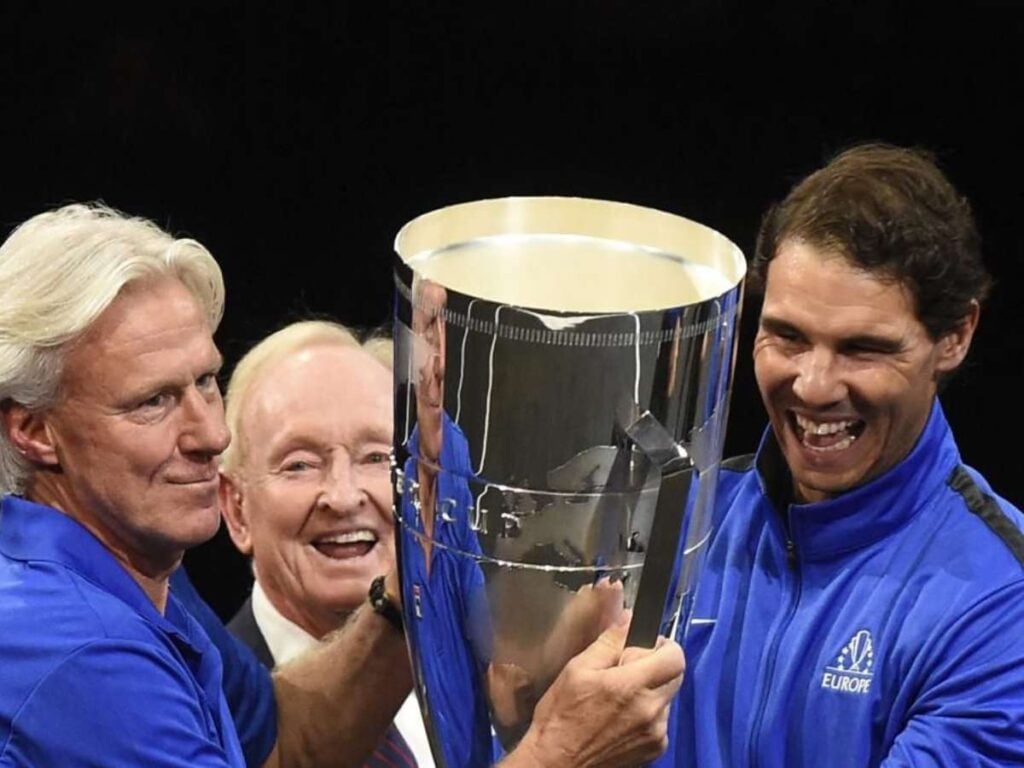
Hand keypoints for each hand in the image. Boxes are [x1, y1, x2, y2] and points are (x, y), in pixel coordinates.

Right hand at [507, 617, 683, 767]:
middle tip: (629, 668)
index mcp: (632, 686)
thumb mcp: (577, 669)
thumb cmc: (561, 715)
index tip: (647, 645)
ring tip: (620, 697)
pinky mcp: (655, 750)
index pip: (675, 657)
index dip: (664, 645)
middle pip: (676, 675)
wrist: (558, 764)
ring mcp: (656, 734)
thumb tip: (629, 620)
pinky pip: (661, 721)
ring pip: (667, 698)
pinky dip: (648, 713)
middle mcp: (652, 711)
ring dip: (651, 690)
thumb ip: (609, 642)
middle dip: (658, 665)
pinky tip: (622, 717)